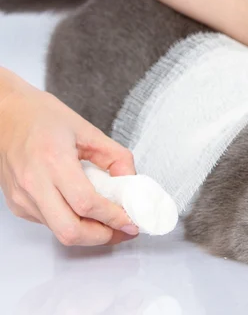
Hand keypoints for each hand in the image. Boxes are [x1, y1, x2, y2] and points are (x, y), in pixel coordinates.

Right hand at [0, 69, 138, 245]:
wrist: (4, 114)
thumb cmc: (41, 116)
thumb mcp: (88, 130)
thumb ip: (116, 157)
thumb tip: (132, 183)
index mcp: (54, 160)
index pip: (86, 203)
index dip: (113, 217)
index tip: (131, 221)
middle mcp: (34, 183)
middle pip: (70, 231)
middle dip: (102, 237)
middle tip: (123, 229)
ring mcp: (22, 197)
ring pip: (59, 231)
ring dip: (89, 233)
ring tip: (109, 221)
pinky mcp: (17, 204)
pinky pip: (50, 223)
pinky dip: (72, 222)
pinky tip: (85, 211)